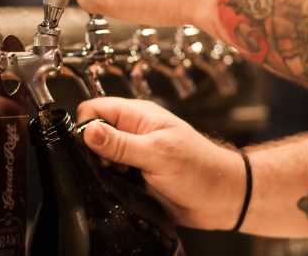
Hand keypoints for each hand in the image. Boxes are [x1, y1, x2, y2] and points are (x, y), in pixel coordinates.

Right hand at [77, 97, 244, 229]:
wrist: (222, 198)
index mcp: (137, 116)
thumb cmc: (200, 169)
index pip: (95, 109)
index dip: (86, 126)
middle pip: (93, 133)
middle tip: (111, 165)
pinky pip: (109, 174)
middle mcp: (132, 132)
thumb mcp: (157, 154)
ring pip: (99, 156)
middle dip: (93, 150)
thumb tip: (87, 130)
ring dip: (102, 168)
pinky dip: (109, 181)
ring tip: (121, 176)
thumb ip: (120, 144)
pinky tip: (123, 186)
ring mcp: (132, 154)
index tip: (92, 148)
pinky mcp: (133, 174)